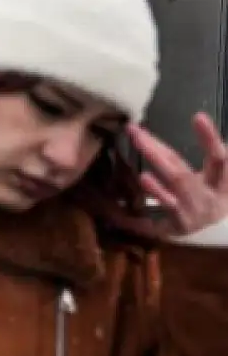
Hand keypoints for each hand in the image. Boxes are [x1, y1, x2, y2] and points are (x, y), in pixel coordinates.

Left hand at [129, 114, 227, 235]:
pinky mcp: (178, 224)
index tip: (198, 116)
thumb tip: (205, 128)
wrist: (217, 239)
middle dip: (157, 148)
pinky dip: (156, 192)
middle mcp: (209, 195)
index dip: (210, 138)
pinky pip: (166, 206)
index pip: (219, 158)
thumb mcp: (218, 181)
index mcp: (221, 182)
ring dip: (155, 162)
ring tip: (140, 144)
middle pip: (183, 169)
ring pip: (174, 184)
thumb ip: (212, 158)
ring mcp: (192, 210)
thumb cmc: (212, 201)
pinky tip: (144, 178)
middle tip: (135, 130)